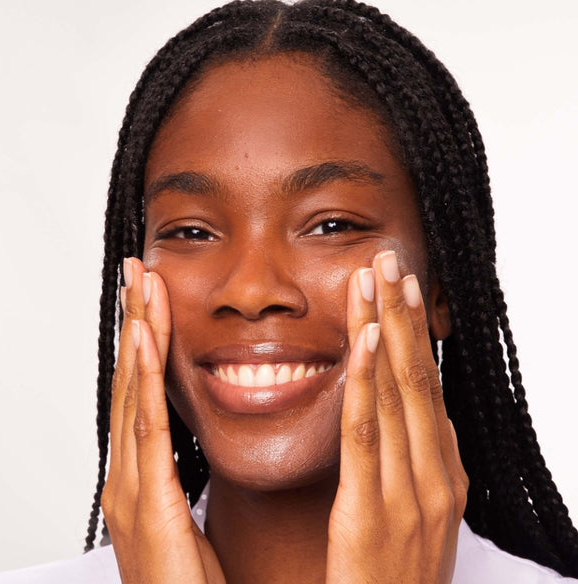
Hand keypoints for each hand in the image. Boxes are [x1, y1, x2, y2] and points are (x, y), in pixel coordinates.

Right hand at [101, 257, 225, 583]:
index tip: (152, 293)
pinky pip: (148, 432)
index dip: (145, 339)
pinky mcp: (148, 508)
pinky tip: (145, 343)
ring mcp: (132, 488)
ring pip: (133, 395)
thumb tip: (193, 431)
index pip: (143, 390)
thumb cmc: (190, 582)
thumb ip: (183, 468)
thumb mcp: (185, 510)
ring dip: (137, 337)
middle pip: (131, 381)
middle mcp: (129, 472)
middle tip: (139, 271)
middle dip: (135, 323)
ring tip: (141, 287)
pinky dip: (142, 383)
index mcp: (143, 471)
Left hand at [326, 251, 467, 583]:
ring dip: (385, 329)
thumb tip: (414, 412)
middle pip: (418, 375)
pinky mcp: (373, 510)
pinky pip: (369, 433)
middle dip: (403, 313)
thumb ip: (416, 460)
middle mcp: (434, 472)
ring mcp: (410, 491)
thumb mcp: (418, 511)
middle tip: (390, 260)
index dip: (416, 330)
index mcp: (443, 470)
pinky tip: (368, 339)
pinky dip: (369, 382)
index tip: (401, 286)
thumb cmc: (395, 574)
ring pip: (396, 392)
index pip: (429, 384)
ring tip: (373, 279)